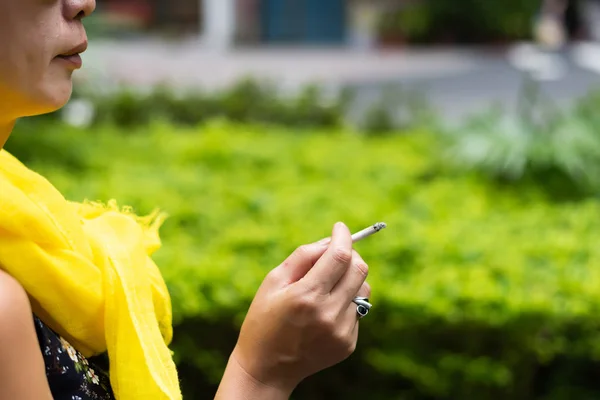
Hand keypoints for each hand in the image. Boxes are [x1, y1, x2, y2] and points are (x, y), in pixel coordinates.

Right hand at [232, 222, 370, 393]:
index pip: (340, 256)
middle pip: (359, 269)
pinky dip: (345, 302)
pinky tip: (323, 314)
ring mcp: (341, 331)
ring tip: (326, 288)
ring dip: (349, 279)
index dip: (343, 236)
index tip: (340, 228)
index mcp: (306, 296)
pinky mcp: (348, 343)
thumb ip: (304, 256)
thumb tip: (331, 240)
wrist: (267, 368)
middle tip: (335, 254)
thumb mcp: (274, 281)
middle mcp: (328, 314)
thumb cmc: (264, 318)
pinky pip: (357, 310)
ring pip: (363, 289)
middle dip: (350, 254)